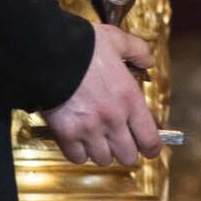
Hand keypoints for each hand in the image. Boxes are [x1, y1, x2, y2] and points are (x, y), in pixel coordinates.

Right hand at [44, 22, 159, 167]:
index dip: (151, 148)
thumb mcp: (117, 40)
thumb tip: (148, 61)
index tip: (148, 148)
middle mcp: (113, 120)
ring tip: (97, 139)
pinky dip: (78, 153)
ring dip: (101, 151)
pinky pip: (77, 158)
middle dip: (125, 150)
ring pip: (102, 159)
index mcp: (130, 99)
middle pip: (127, 156)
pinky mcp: (66, 135)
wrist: (48, 53)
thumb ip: (137, 51)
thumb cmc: (84, 46)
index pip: (150, 139)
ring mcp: (89, 130)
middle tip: (119, 140)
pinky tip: (78, 140)